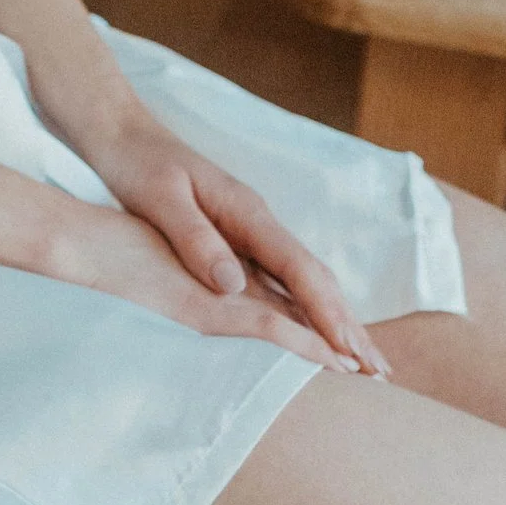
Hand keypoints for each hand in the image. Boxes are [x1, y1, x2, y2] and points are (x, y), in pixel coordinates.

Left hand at [32, 196, 353, 358]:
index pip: (300, 269)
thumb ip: (197, 240)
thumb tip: (233, 286)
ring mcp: (251, 229)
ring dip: (335, 319)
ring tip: (361, 359)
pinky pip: (282, 279)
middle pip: (316, 277)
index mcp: (248, 213)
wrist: (125, 135)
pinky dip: (305, 307)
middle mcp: (259, 221)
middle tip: (380, 369)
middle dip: (348, 323)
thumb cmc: (140, 166)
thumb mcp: (161, 201)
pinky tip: (313, 330)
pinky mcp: (237, 237)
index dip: (326, 312)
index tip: (349, 350)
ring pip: (305, 280)